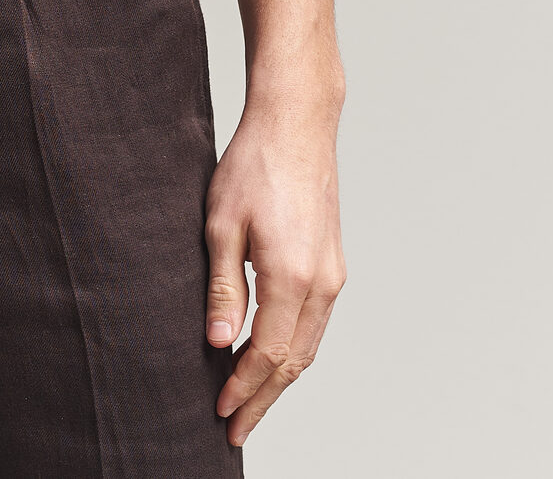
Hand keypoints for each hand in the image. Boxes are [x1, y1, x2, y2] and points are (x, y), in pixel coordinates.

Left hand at [204, 76, 346, 446]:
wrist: (296, 124)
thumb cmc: (253, 165)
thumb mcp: (221, 225)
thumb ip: (223, 287)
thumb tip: (219, 344)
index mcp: (291, 277)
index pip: (267, 355)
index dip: (242, 388)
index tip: (220, 413)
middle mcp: (322, 284)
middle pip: (294, 362)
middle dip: (263, 399)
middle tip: (235, 428)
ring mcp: (333, 275)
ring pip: (309, 346)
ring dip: (280, 379)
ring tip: (250, 401)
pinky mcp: (333, 263)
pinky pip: (316, 323)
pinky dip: (295, 350)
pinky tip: (273, 356)